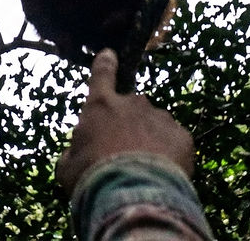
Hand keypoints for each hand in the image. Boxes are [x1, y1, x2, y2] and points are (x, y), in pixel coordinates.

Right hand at [56, 49, 194, 192]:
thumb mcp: (68, 168)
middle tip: (123, 154)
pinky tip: (162, 173)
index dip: (105, 64)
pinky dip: (169, 154)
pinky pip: (174, 141)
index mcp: (100, 106)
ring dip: (149, 139)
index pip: (101, 76)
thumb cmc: (92, 179)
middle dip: (128, 124)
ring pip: (154, 124)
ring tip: (143, 170)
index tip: (109, 54)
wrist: (132, 195)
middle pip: (130, 107)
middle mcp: (132, 104)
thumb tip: (72, 151)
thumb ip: (72, 152)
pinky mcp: (182, 135)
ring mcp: (159, 117)